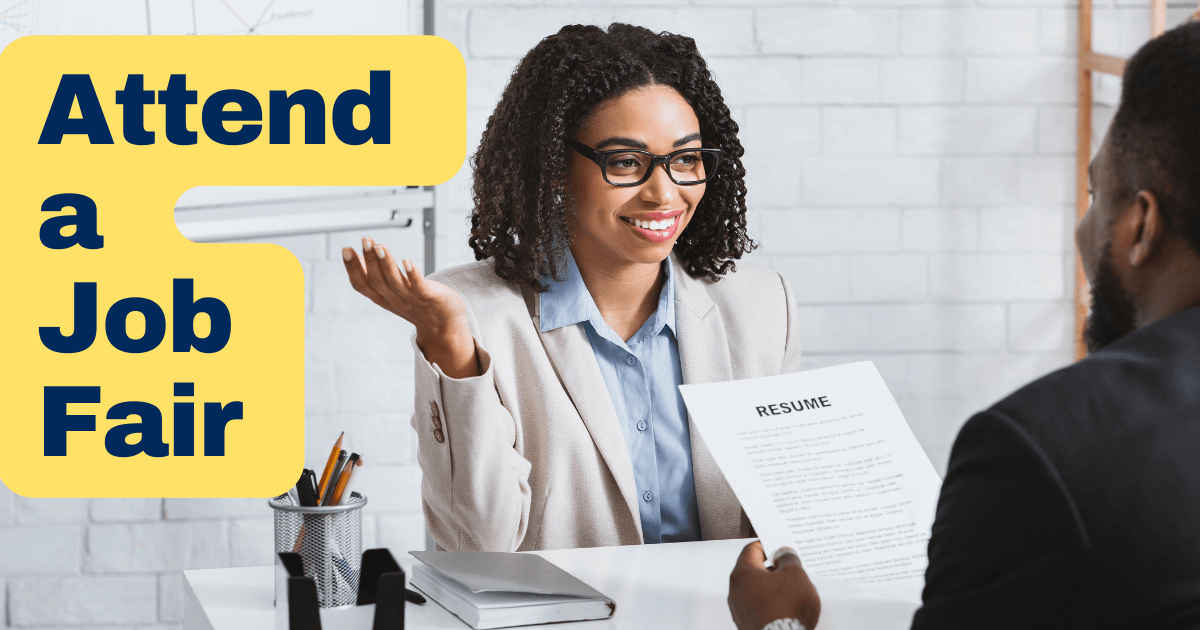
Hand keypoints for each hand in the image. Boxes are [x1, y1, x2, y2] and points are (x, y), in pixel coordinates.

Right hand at [342, 237, 479, 378]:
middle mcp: (395, 300)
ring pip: (395, 282)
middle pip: (377, 281)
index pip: (362, 285)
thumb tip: (359, 257)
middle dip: (370, 259)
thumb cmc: (417, 305)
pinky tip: (407, 261)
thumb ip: (375, 277)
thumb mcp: (392, 292)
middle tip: (365, 240)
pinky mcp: (430, 298)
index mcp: (383, 299)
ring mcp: (412, 300)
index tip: (346, 249)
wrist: (444, 327)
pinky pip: (419, 286)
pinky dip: (412, 274)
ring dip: (386, 263)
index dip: (352, 268)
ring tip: (380, 246)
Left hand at [728, 541, 820, 629]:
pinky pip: (759, 607)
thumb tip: (784, 554)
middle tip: (790, 567)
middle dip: (773, 568)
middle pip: (754, 571)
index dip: (768, 545)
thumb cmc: (786, 610)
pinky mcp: (747, 624)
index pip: (752, 549)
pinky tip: (787, 607)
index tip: (779, 546)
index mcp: (742, 573)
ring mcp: (740, 610)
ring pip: (757, 591)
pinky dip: (771, 604)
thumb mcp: (795, 574)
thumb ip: (788, 559)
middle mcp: (736, 591)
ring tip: (793, 590)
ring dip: (773, 588)